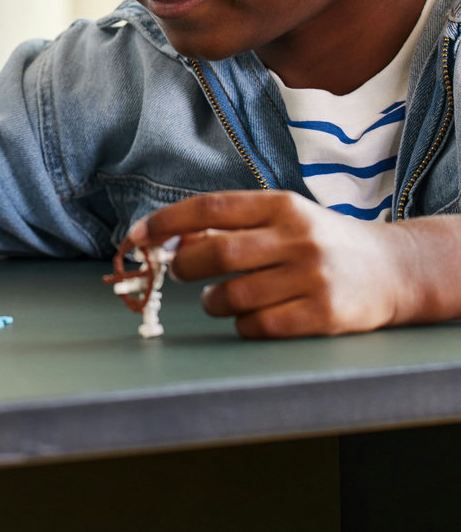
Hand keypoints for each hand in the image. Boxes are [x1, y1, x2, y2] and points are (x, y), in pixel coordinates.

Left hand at [128, 191, 406, 337]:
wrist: (395, 269)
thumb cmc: (322, 242)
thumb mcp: (283, 219)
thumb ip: (232, 225)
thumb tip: (171, 238)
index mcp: (281, 205)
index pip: (211, 208)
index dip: (167, 222)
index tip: (137, 236)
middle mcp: (297, 237)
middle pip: (217, 253)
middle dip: (184, 266)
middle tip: (179, 272)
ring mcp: (312, 277)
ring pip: (232, 295)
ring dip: (211, 301)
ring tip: (217, 297)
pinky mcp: (323, 315)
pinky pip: (258, 325)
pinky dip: (241, 324)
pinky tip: (249, 316)